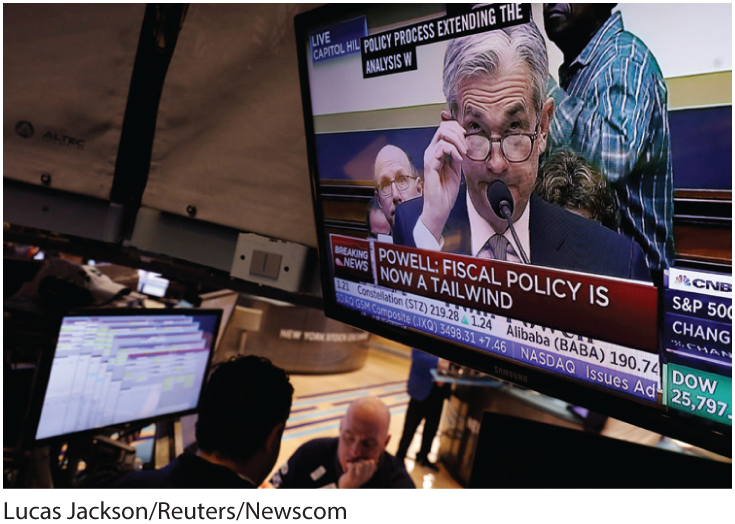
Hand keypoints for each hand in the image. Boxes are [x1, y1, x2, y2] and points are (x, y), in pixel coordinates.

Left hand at [338, 459, 377, 488]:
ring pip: (360, 465)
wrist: (346, 487)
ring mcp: (358, 477)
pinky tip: (348, 465)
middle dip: (361, 461)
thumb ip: (369, 468)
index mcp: (369, 475)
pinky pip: (352, 466)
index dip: (367, 461)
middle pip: (366, 463)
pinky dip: (349, 464)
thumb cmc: (355, 478)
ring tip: (352, 466)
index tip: (362, 463)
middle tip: (356, 464)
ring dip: (355, 463)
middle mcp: (364, 477)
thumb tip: (373, 460)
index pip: (372, 464)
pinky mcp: (351, 477)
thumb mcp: (364, 474)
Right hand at [420, 119, 466, 240]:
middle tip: (466, 145)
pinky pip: (442, 147)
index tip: (467, 137)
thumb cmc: (446, 191)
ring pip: (442, 134)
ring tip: (464, 153)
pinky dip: (454, 150)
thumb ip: (457, 156)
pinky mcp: (430, 164)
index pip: (444, 129)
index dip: (457, 128)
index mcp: (437, 152)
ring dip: (457, 141)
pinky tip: (459, 159)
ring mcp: (429, 157)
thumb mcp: (456, 169)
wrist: (440, 207)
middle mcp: (431, 152)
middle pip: (443, 127)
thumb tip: (464, 144)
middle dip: (458, 132)